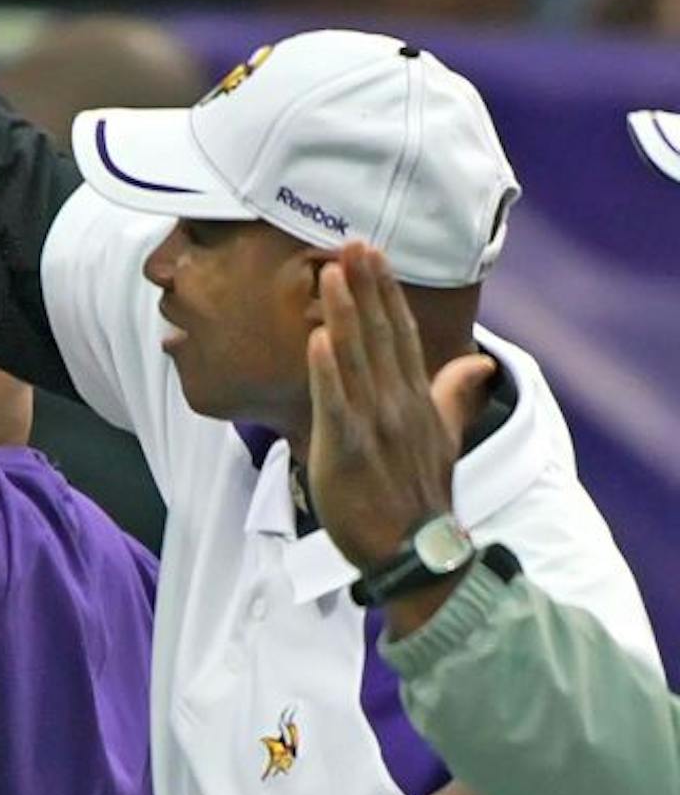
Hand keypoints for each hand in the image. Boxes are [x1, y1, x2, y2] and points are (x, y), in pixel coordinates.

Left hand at [306, 241, 493, 572]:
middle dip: (367, 287)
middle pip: (381, 335)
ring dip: (345, 314)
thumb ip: (452, 395)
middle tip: (352, 242)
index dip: (386, 292)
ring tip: (331, 273)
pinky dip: (328, 373)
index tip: (373, 253)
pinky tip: (317, 340)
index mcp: (416, 398)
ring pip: (358, 360)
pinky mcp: (351, 450)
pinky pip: (338, 405)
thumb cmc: (419, 494)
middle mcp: (398, 403)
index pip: (400, 333)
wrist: (416, 552)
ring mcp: (376, 425)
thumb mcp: (442, 437)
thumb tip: (477, 364)